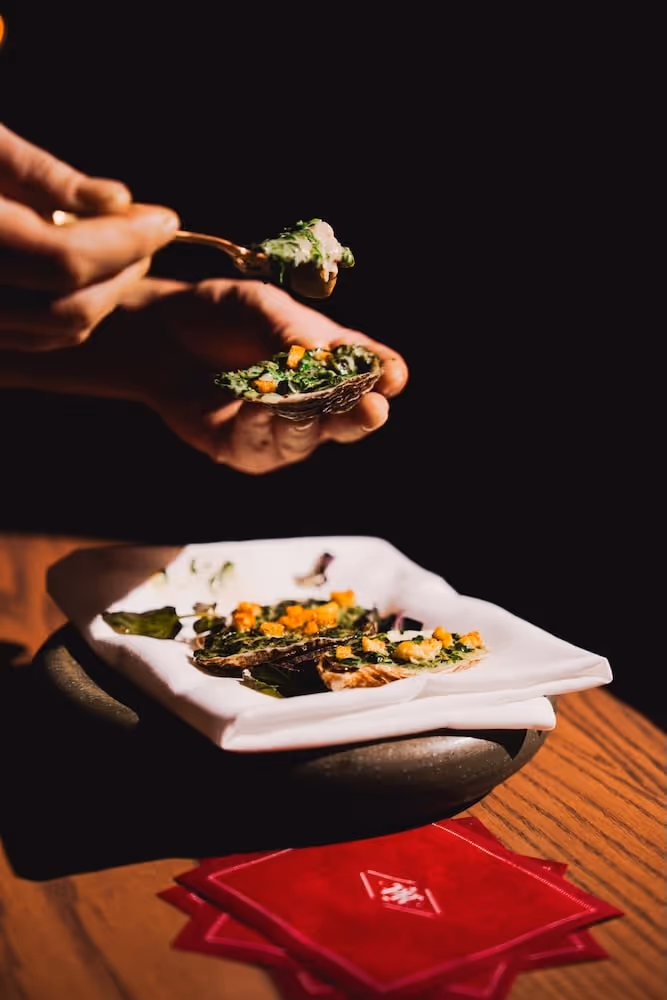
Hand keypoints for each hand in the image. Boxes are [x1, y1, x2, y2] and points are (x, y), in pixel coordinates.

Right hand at [0, 122, 179, 351]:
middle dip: (122, 272)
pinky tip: (81, 272)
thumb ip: (38, 174)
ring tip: (118, 250)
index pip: (67, 260)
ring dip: (102, 295)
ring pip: (54, 332)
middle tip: (147, 235)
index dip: (126, 241)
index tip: (165, 220)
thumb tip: (117, 201)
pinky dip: (67, 309)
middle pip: (70, 309)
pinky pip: (29, 340)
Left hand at [116, 277, 408, 472]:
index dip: (386, 375)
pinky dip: (262, 429)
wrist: (160, 333)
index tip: (393, 377)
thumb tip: (320, 355)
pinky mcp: (244, 448)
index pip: (372, 371)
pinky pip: (262, 447)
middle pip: (350, 417)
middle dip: (362, 414)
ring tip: (301, 404)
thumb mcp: (260, 308)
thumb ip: (291, 333)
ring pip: (308, 438)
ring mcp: (282, 430)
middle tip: (374, 409)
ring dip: (308, 423)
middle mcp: (316, 400)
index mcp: (333, 359)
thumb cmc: (220, 313)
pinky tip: (257, 409)